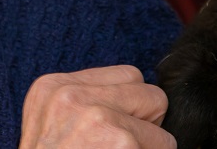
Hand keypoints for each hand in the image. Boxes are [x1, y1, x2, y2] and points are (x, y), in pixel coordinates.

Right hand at [20, 65, 175, 147]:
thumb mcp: (51, 126)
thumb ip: (83, 104)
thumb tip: (132, 99)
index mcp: (51, 88)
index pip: (125, 75)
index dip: (129, 106)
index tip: (112, 131)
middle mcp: (71, 96)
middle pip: (144, 89)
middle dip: (144, 119)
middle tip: (120, 147)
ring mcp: (96, 117)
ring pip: (158, 116)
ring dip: (149, 142)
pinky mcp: (121, 141)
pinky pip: (165, 144)